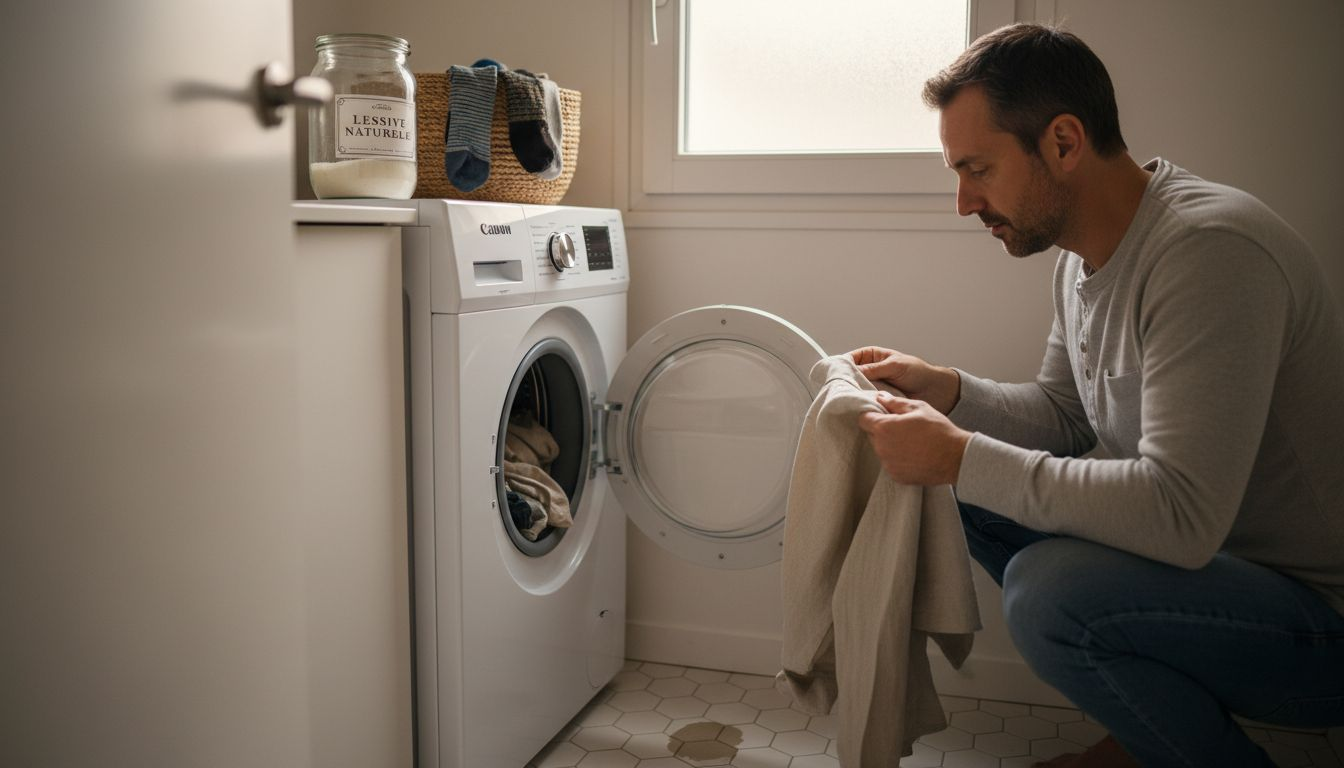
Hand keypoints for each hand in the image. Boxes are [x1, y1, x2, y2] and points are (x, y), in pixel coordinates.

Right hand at [847, 346, 961, 414]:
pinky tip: (860, 408)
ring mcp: (874, 387)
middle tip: (839, 389)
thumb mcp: (894, 366)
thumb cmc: (918, 372)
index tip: (836, 373)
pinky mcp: (878, 401)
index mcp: (872, 357)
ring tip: (848, 400)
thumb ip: (874, 369)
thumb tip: (853, 370)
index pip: (851, 359)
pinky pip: (867, 402)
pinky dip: (864, 405)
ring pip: (857, 390)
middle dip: (847, 382)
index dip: (843, 365)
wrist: (935, 390)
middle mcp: (870, 372)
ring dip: (855, 395)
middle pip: (851, 376)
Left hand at [858, 391, 971, 485]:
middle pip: (871, 435)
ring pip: (881, 450)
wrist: (955, 458)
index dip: (871, 414)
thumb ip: (895, 402)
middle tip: (900, 426)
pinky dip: (897, 458)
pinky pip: (890, 463)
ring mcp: (888, 464)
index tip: (881, 414)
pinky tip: (913, 454)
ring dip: (889, 444)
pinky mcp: (895, 476)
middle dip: (881, 429)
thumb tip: (880, 396)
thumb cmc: (938, 429)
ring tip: (909, 441)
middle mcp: (881, 448)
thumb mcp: (918, 408)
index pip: (863, 419)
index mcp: (883, 428)